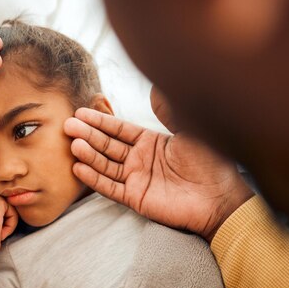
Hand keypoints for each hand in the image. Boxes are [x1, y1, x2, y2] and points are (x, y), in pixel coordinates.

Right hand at [64, 87, 253, 242]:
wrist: (220, 197)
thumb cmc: (212, 163)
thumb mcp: (191, 130)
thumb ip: (171, 112)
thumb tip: (156, 89)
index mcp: (151, 142)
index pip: (119, 129)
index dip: (100, 121)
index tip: (81, 113)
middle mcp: (140, 159)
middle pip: (107, 145)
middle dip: (88, 135)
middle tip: (68, 125)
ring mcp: (136, 179)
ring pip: (105, 165)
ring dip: (89, 155)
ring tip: (73, 144)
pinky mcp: (136, 197)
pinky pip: (110, 187)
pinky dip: (95, 178)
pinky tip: (79, 168)